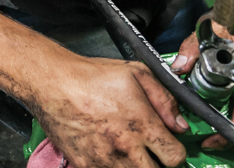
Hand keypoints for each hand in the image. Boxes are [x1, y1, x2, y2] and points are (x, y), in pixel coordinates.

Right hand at [32, 57, 189, 166]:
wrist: (53, 84)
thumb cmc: (92, 78)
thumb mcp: (137, 74)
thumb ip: (165, 100)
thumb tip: (180, 124)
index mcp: (142, 126)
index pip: (175, 158)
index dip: (176, 153)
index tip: (169, 147)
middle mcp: (125, 148)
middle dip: (157, 164)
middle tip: (151, 152)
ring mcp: (104, 161)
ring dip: (135, 167)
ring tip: (129, 152)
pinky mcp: (85, 166)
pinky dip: (111, 167)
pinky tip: (109, 153)